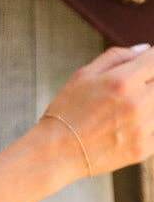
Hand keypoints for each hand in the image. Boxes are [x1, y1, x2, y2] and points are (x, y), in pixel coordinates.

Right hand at [36, 43, 153, 181]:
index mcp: (122, 81)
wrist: (56, 152)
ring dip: (148, 103)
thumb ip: (117, 56)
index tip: (144, 66)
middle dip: (148, 82)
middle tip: (131, 90)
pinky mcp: (144, 148)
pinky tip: (131, 125)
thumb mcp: (84, 75)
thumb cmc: (67, 111)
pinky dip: (149, 123)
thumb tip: (145, 49)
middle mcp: (137, 103)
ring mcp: (143, 127)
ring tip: (127, 109)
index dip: (151, 60)